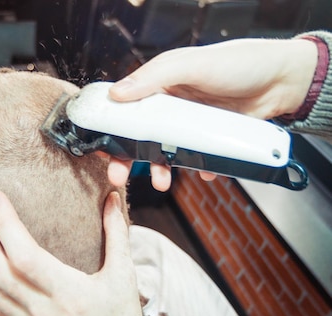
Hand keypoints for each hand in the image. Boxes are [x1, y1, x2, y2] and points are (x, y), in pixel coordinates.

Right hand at [107, 37, 317, 187]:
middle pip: (141, 136)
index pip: (126, 108)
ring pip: (165, 151)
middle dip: (128, 159)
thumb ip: (154, 77)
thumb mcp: (192, 65)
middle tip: (118, 176)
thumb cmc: (239, 63)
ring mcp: (190, 123)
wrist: (284, 80)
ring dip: (161, 169)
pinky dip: (197, 170)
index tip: (101, 148)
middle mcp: (171, 105)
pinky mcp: (209, 138)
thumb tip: (117, 94)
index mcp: (160, 84)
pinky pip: (196, 159)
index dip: (111, 129)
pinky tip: (203, 174)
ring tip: (162, 182)